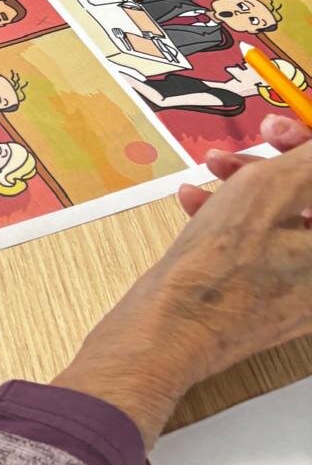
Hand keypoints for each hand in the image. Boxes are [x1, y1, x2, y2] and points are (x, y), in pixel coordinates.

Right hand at [52, 113, 311, 446]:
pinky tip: (200, 204)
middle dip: (279, 165)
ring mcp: (303, 294)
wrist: (166, 334)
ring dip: (251, 188)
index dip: (306, 146)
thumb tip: (311, 150)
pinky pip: (269, 247)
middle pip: (310, 203)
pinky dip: (238, 220)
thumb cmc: (212, 274)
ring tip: (213, 173)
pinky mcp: (275, 302)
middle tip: (250, 147)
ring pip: (288, 221)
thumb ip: (306, 160)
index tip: (280, 130)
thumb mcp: (265, 190)